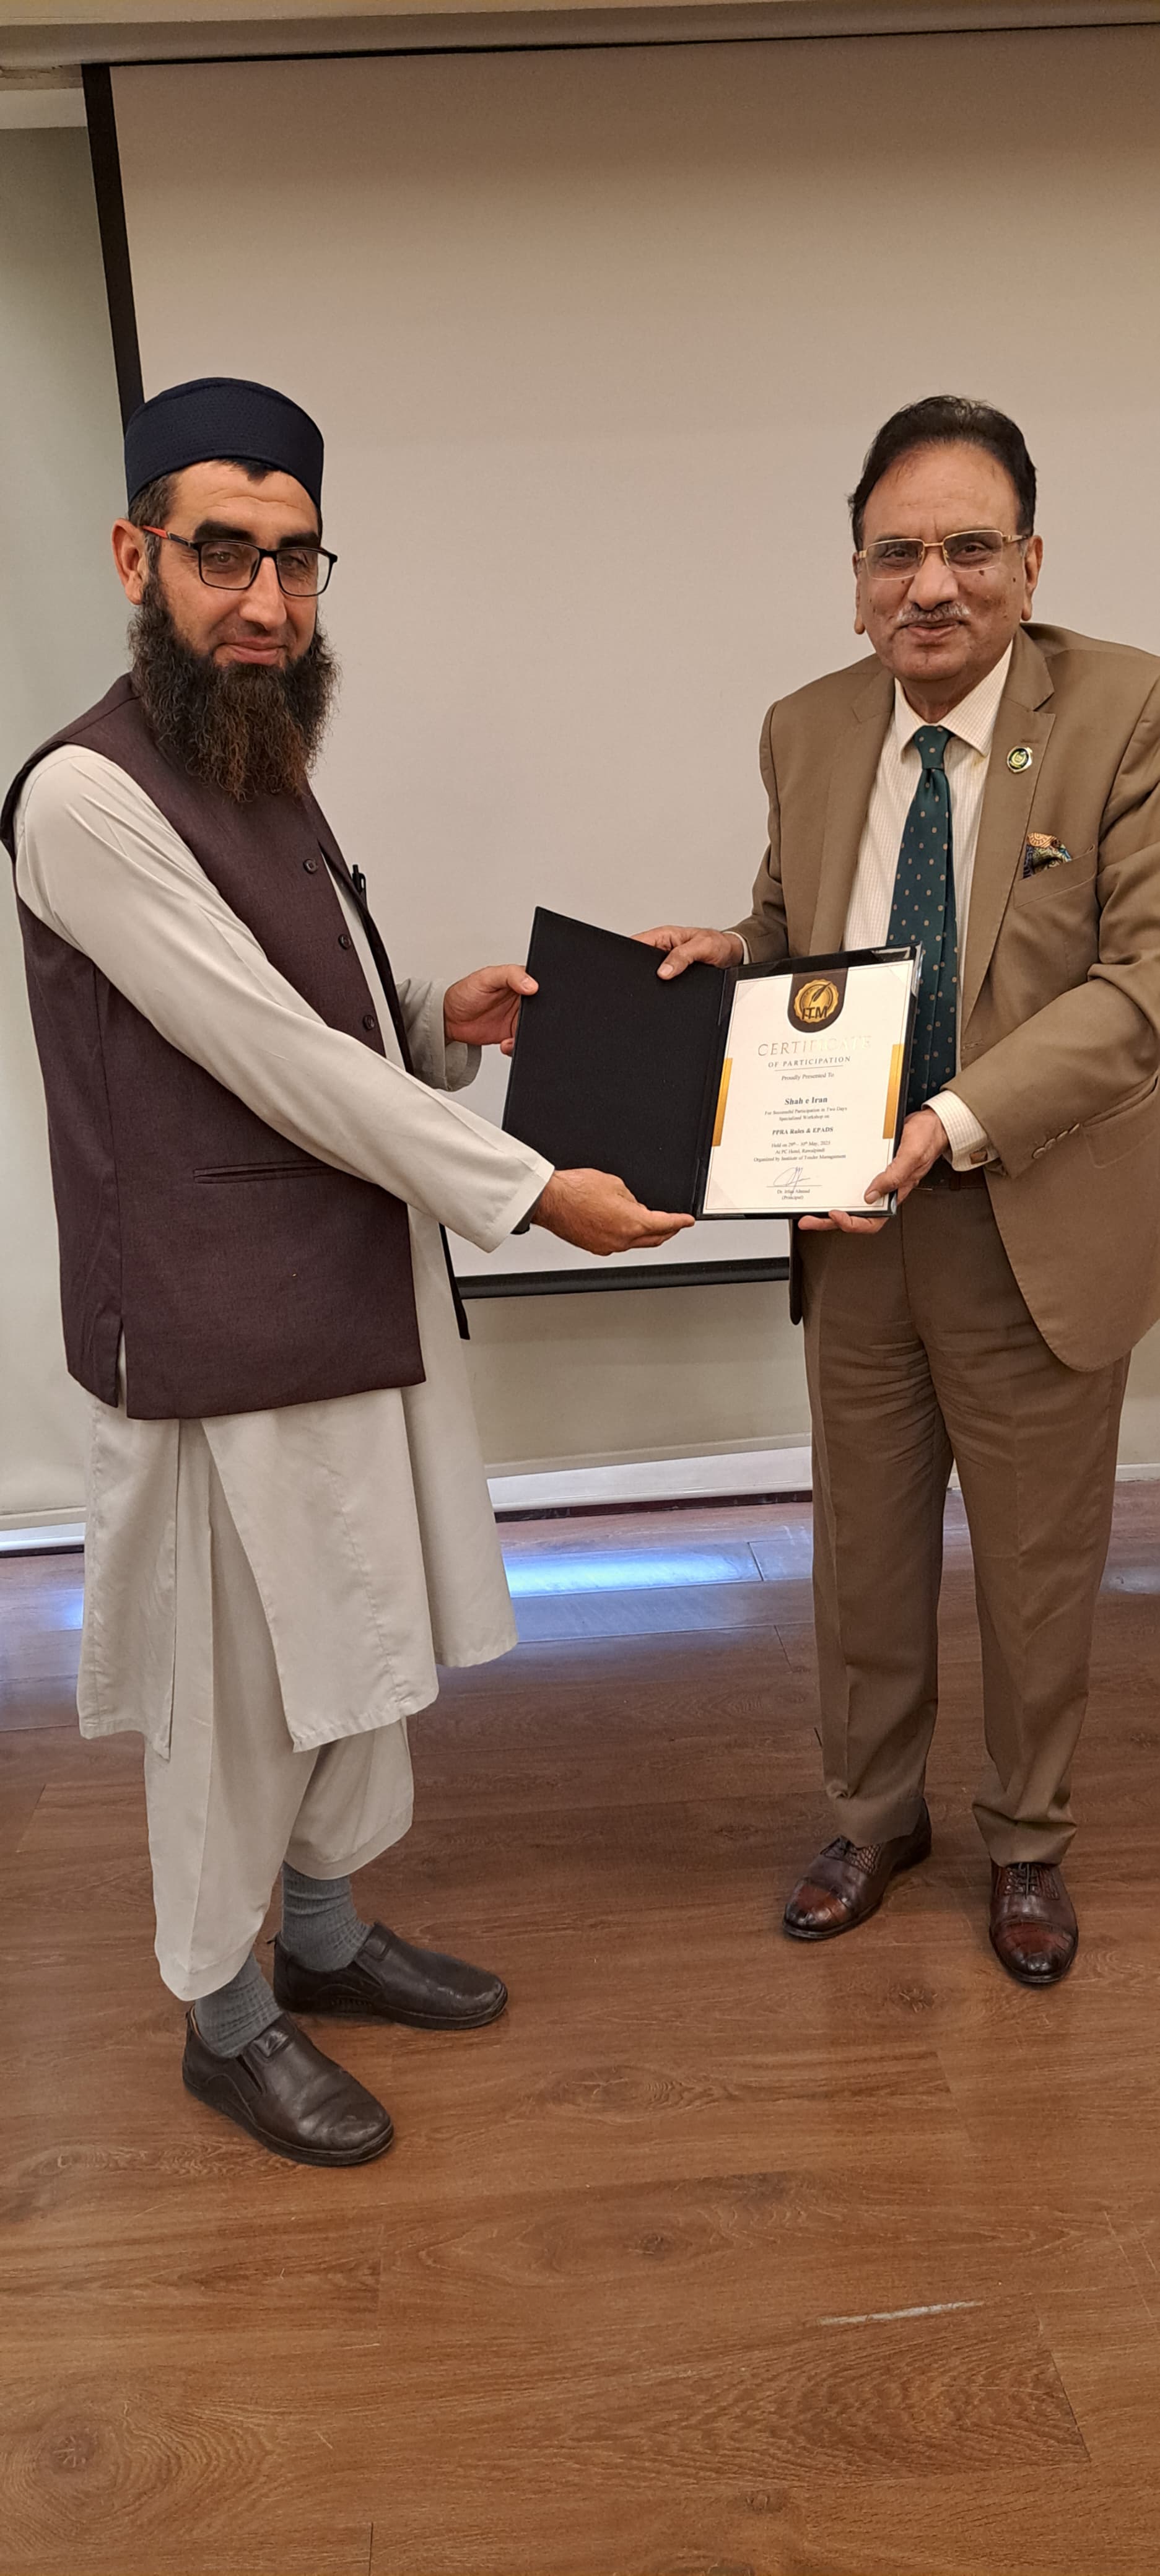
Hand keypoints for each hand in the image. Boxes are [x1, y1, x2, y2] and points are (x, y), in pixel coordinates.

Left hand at [443, 964, 536, 1053]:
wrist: (450, 1019)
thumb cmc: (466, 992)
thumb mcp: (487, 977)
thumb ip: (511, 975)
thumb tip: (531, 984)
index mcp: (521, 981)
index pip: (541, 985)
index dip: (541, 994)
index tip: (534, 1001)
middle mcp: (522, 1000)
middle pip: (541, 1011)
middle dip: (537, 1021)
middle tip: (522, 1023)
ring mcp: (518, 1019)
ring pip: (533, 1030)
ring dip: (526, 1037)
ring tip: (511, 1037)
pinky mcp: (513, 1035)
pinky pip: (522, 1044)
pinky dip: (517, 1047)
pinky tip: (506, 1044)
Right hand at [534, 1169, 695, 1255]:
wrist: (550, 1201)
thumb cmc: (575, 1190)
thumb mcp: (614, 1183)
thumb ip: (631, 1198)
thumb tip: (634, 1205)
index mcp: (631, 1222)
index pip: (666, 1224)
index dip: (680, 1221)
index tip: (687, 1221)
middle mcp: (622, 1239)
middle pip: (654, 1239)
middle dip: (668, 1231)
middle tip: (675, 1225)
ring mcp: (607, 1247)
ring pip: (636, 1243)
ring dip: (646, 1234)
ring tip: (649, 1222)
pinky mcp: (594, 1248)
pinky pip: (618, 1244)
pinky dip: (626, 1236)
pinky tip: (623, 1226)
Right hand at [634, 925, 744, 979]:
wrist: (729, 956)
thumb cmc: (717, 944)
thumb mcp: (702, 946)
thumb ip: (682, 956)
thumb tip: (664, 971)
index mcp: (664, 935)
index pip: (638, 942)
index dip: (631, 953)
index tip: (633, 966)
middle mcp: (663, 948)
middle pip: (641, 960)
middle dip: (642, 970)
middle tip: (654, 978)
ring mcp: (666, 962)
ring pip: (650, 973)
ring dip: (654, 980)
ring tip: (665, 982)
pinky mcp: (672, 973)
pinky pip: (661, 980)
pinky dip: (663, 986)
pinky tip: (669, 988)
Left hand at [798, 1108, 948, 1233]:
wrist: (932, 1122)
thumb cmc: (927, 1138)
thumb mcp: (912, 1155)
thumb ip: (894, 1177)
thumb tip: (871, 1195)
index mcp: (894, 1194)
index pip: (871, 1221)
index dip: (852, 1223)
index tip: (835, 1214)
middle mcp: (883, 1190)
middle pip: (853, 1214)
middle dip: (828, 1220)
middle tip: (808, 1220)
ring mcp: (875, 1179)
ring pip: (849, 1199)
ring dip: (828, 1204)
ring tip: (808, 1206)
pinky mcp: (870, 1167)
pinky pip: (850, 1180)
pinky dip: (836, 1184)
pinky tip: (823, 1182)